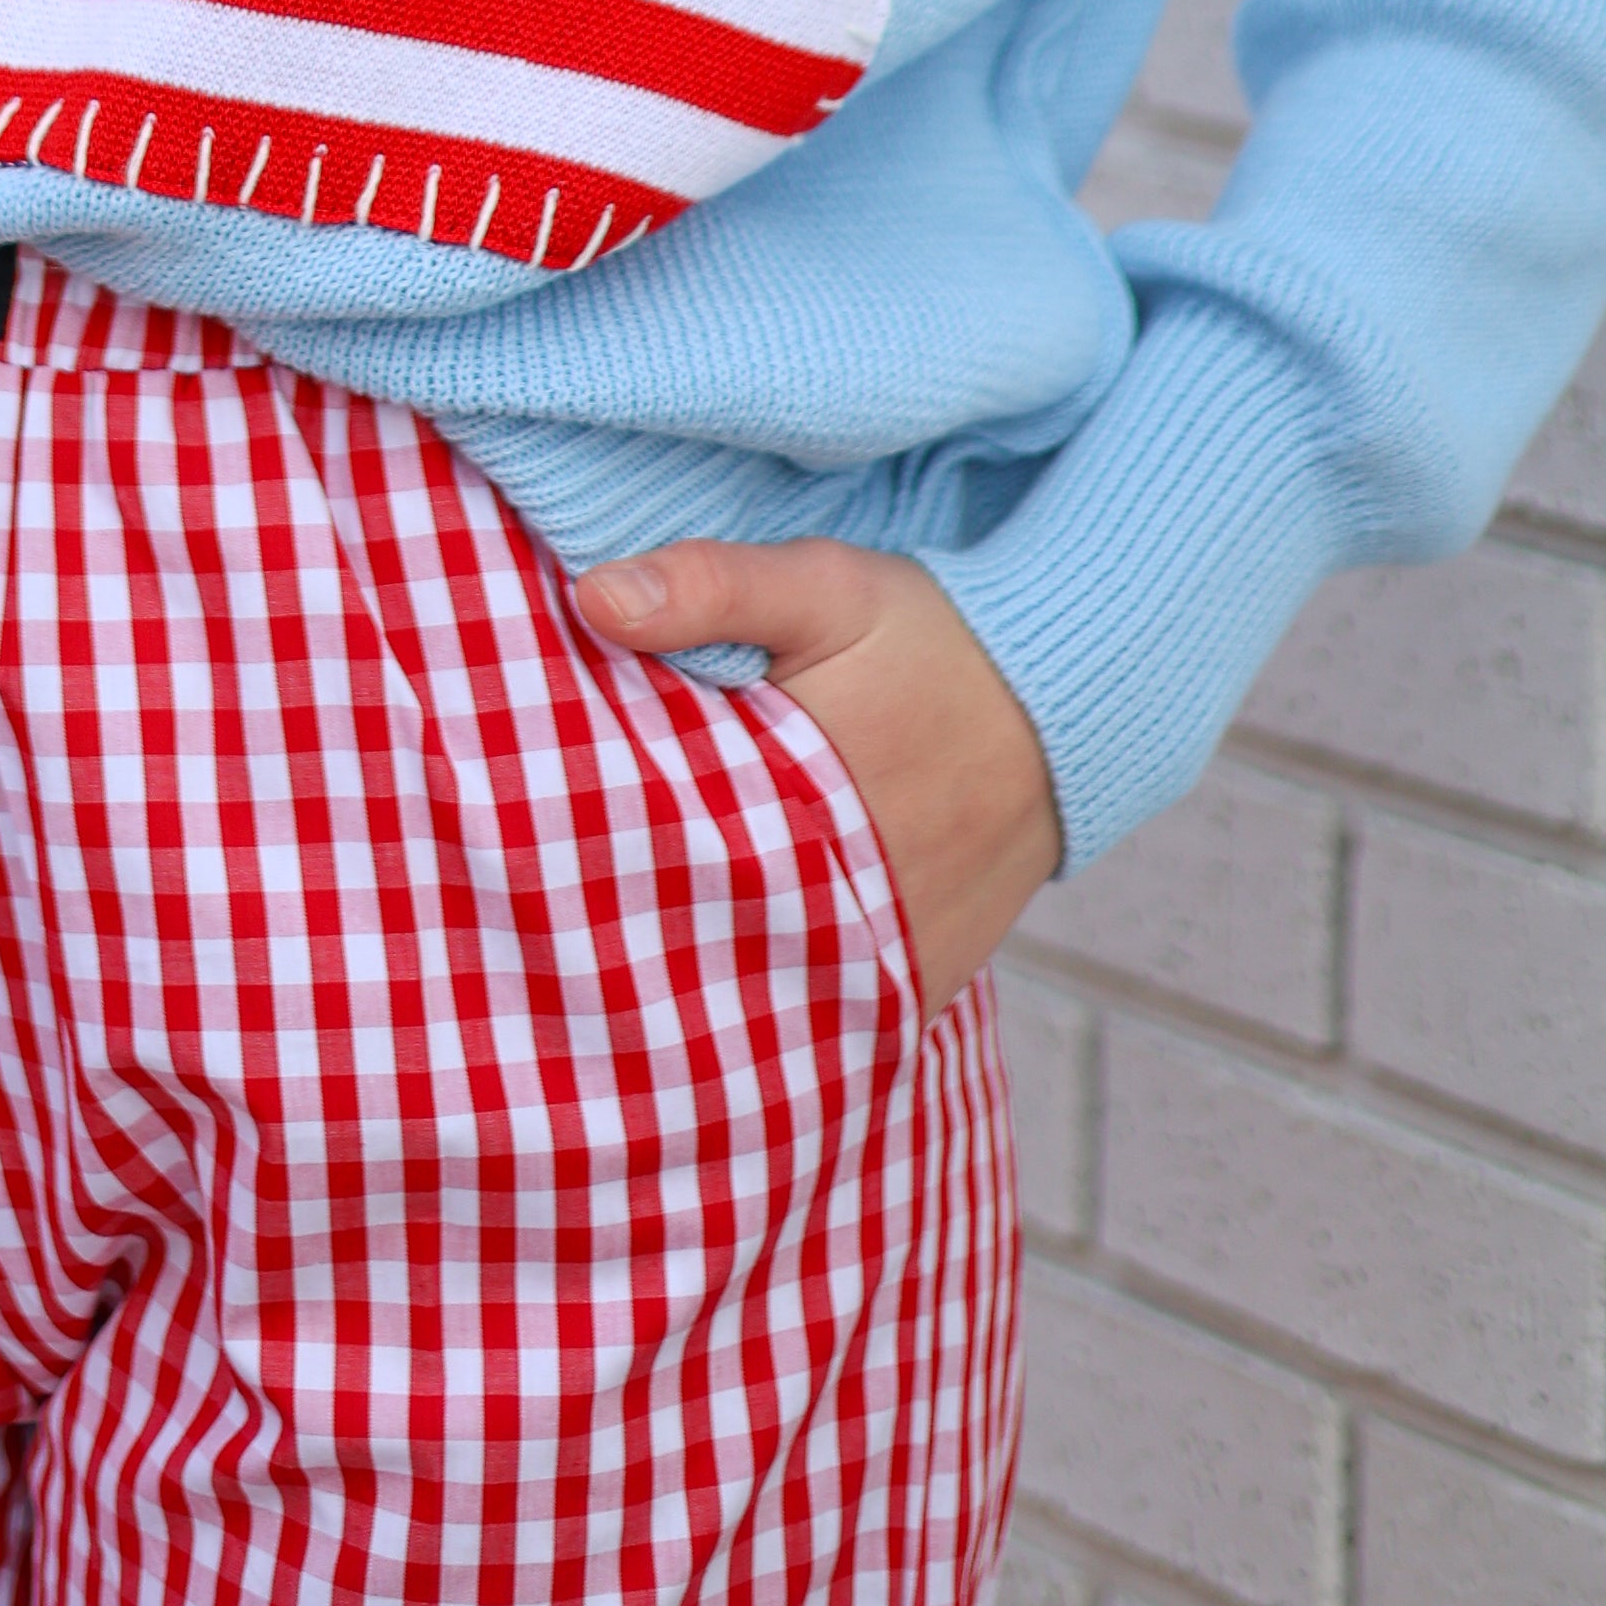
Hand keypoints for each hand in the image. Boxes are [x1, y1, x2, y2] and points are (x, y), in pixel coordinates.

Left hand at [575, 537, 1063, 1012]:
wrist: (1070, 706)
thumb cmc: (933, 641)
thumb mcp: (826, 587)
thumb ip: (712, 587)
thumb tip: (592, 598)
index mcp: (802, 802)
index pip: (658, 851)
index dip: (589, 853)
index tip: (535, 847)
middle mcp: (844, 902)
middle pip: (698, 937)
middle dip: (631, 926)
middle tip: (562, 913)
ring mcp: (884, 960)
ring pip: (758, 992)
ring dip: (700, 973)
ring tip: (624, 962)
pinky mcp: (915, 987)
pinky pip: (825, 1018)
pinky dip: (775, 1001)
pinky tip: (721, 983)